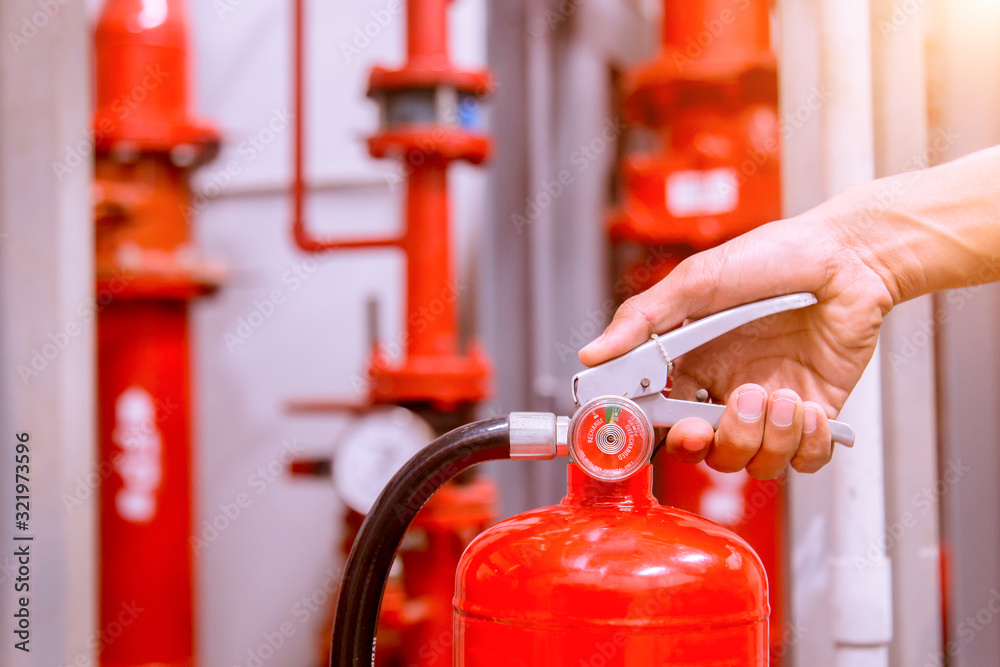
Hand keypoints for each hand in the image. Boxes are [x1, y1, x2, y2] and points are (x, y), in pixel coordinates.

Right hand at [579, 208, 894, 478]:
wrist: (848, 255)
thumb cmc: (775, 256)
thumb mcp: (697, 281)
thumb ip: (643, 320)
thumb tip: (593, 353)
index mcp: (693, 364)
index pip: (661, 419)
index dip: (656, 435)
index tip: (657, 430)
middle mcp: (729, 389)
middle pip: (708, 453)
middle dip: (713, 444)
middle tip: (719, 415)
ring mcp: (772, 405)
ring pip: (755, 461)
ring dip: (764, 438)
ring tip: (778, 397)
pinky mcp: (817, 412)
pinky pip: (806, 459)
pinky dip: (807, 445)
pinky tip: (807, 409)